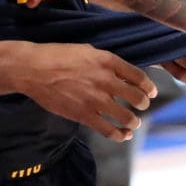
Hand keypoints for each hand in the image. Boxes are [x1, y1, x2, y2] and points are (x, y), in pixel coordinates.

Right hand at [15, 42, 157, 141]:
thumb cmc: (57, 55)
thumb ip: (104, 62)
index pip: (138, 76)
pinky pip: (109, 130)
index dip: (149, 87)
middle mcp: (105, 80)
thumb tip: (119, 72)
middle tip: (142, 106)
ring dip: (134, 121)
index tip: (151, 92)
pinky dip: (120, 135)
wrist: (33, 69)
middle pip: (137, 97)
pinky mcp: (84, 115)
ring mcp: (96, 99)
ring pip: (127, 117)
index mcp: (107, 61)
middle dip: (143, 103)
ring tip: (134, 122)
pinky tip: (123, 135)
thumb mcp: (86, 50)